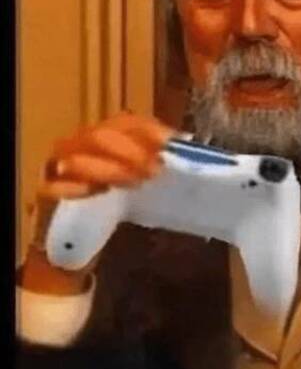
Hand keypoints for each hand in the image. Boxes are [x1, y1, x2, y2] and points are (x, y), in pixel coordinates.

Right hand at [21, 112, 174, 294]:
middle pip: (100, 135)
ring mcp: (59, 168)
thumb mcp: (141, 181)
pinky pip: (54, 186)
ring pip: (78, 156)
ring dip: (109, 167)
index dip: (149, 129)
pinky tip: (98, 193)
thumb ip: (157, 162)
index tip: (171, 143)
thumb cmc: (117, 207)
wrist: (77, 246)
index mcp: (107, 137)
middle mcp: (80, 146)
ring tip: (135, 182)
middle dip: (130, 150)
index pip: (127, 122)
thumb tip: (185, 147)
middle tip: (154, 169)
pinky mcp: (46, 193)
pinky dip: (77, 187)